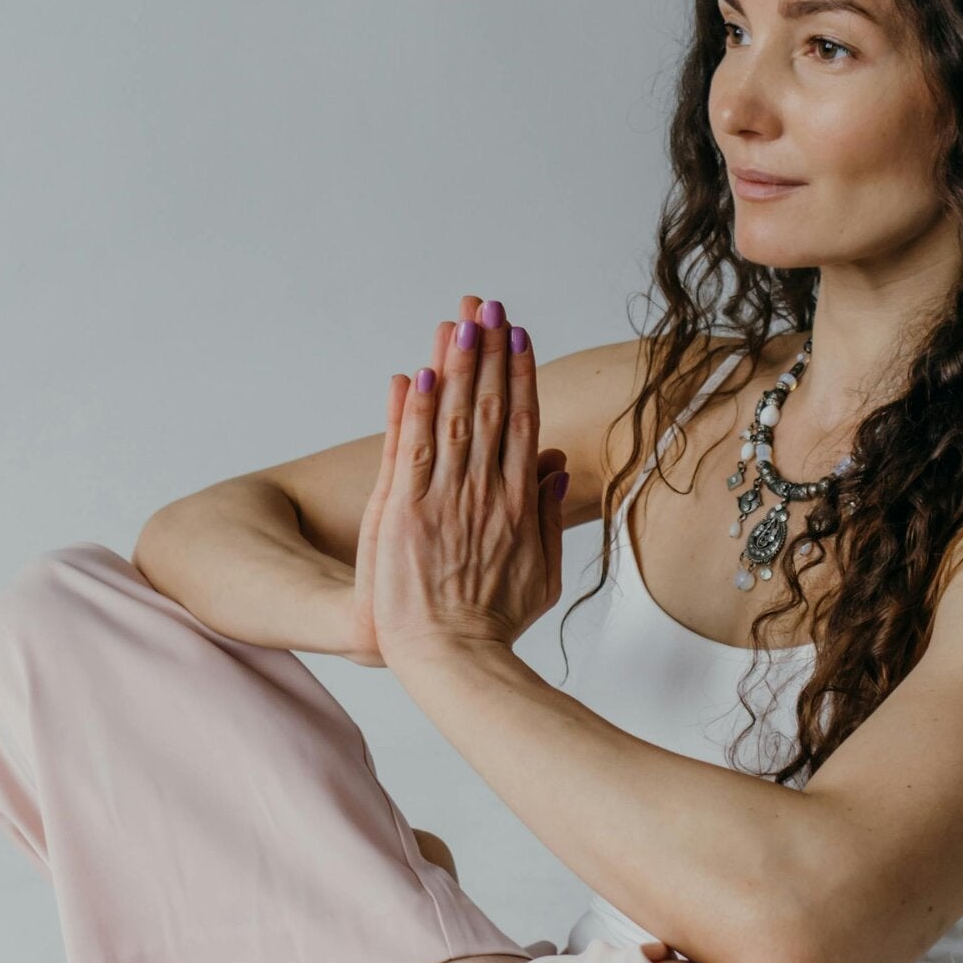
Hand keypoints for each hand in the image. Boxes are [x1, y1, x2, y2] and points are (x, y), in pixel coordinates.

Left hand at [370, 294, 568, 669]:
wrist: (452, 657)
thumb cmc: (492, 623)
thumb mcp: (542, 574)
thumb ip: (549, 520)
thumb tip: (557, 472)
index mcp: (520, 503)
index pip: (523, 422)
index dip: (520, 373)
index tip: (516, 335)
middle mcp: (486, 492)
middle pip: (492, 406)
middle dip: (489, 351)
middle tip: (487, 304)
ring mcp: (445, 499)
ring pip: (454, 418)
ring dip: (455, 364)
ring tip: (458, 319)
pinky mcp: (405, 511)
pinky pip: (412, 451)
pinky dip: (415, 411)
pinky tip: (419, 372)